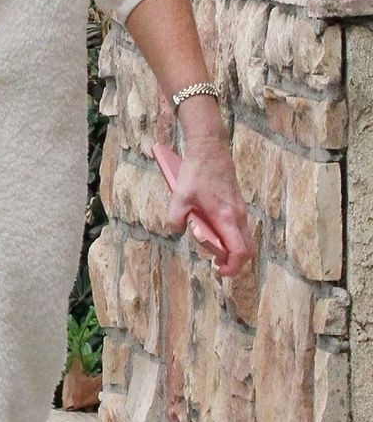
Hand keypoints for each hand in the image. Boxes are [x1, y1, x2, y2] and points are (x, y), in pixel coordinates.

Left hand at [163, 130, 253, 278]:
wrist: (210, 150)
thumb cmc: (196, 173)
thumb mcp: (178, 198)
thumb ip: (175, 220)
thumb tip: (177, 232)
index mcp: (225, 217)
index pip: (239, 251)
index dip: (233, 267)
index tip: (220, 271)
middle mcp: (238, 215)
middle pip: (247, 249)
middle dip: (234, 262)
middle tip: (217, 265)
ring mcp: (240, 210)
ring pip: (244, 238)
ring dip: (232, 249)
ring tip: (213, 250)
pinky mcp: (237, 204)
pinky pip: (239, 228)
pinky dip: (231, 236)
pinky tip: (213, 232)